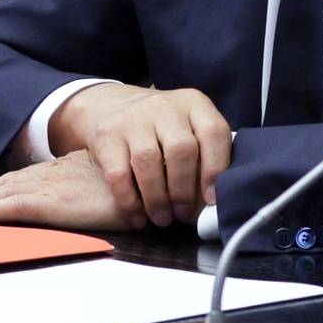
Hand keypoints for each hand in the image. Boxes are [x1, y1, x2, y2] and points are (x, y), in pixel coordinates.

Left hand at [0, 152, 133, 229]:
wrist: (143, 175)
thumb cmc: (126, 180)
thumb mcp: (99, 181)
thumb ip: (82, 185)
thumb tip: (76, 193)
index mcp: (58, 171)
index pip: (18, 180)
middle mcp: (48, 176)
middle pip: (4, 185)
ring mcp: (49, 187)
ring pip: (2, 193)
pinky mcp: (54, 202)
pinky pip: (16, 206)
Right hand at [49, 82, 230, 229]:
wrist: (107, 105)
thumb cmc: (160, 128)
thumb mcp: (188, 127)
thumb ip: (205, 155)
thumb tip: (211, 204)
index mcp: (193, 104)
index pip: (214, 132)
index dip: (216, 169)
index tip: (211, 199)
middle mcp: (164, 106)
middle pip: (181, 149)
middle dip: (184, 190)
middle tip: (183, 214)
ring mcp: (132, 118)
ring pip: (148, 162)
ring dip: (157, 199)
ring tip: (162, 218)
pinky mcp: (107, 135)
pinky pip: (119, 174)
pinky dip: (130, 201)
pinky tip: (137, 216)